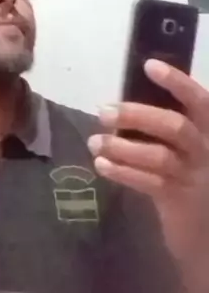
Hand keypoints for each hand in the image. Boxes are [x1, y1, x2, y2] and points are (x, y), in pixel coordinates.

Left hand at [88, 60, 208, 264]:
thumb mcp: (189, 144)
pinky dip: (122, 172)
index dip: (177, 81)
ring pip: (159, 156)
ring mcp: (196, 176)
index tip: (149, 65)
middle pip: (175, 126)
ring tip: (94, 142)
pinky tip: (101, 165)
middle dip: (136, 115)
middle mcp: (208, 149)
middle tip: (103, 111)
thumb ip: (168, 123)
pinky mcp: (180, 200)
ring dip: (121, 147)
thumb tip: (127, 99)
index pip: (200, 99)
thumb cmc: (190, 172)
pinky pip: (148, 183)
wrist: (204, 226)